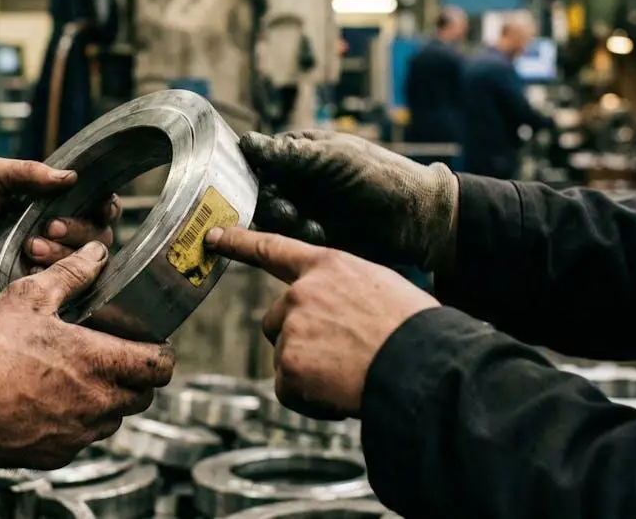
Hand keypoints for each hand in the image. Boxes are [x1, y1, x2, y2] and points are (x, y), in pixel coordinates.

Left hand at [0, 157, 120, 306]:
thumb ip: (27, 172)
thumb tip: (71, 176)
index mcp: (46, 200)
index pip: (93, 202)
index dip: (103, 203)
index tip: (97, 204)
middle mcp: (52, 230)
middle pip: (97, 232)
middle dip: (78, 228)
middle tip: (47, 227)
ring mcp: (44, 261)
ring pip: (83, 260)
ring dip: (62, 251)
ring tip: (30, 247)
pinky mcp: (32, 287)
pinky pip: (61, 285)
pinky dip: (50, 274)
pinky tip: (27, 264)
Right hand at [0, 242, 176, 468]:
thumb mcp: (28, 296)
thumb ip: (70, 274)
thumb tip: (96, 254)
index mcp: (99, 363)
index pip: (159, 367)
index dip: (160, 353)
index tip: (149, 344)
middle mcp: (96, 404)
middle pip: (142, 396)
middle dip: (136, 377)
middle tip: (116, 357)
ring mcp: (77, 434)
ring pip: (112, 420)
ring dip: (107, 400)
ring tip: (81, 377)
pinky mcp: (54, 455)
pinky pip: (81, 439)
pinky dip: (77, 422)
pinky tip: (51, 401)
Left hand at [206, 227, 438, 418]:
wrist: (422, 365)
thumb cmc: (416, 331)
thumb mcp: (383, 290)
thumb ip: (347, 295)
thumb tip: (340, 319)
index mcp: (330, 266)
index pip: (275, 249)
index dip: (241, 242)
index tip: (213, 236)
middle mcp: (303, 291)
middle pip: (276, 321)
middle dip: (299, 342)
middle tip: (340, 358)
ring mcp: (293, 327)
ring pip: (286, 358)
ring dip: (309, 372)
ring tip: (350, 375)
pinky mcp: (289, 364)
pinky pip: (289, 390)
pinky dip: (310, 399)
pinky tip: (340, 394)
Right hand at [242, 131, 458, 272]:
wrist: (415, 219)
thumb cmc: (380, 176)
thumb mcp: (335, 157)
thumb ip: (290, 153)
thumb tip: (246, 143)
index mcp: (299, 152)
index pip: (256, 157)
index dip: (246, 168)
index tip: (243, 179)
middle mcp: (294, 179)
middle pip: (256, 190)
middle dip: (266, 200)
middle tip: (287, 207)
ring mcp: (301, 208)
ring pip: (268, 216)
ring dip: (282, 219)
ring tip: (309, 222)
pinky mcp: (309, 237)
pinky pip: (286, 239)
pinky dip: (298, 236)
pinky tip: (320, 233)